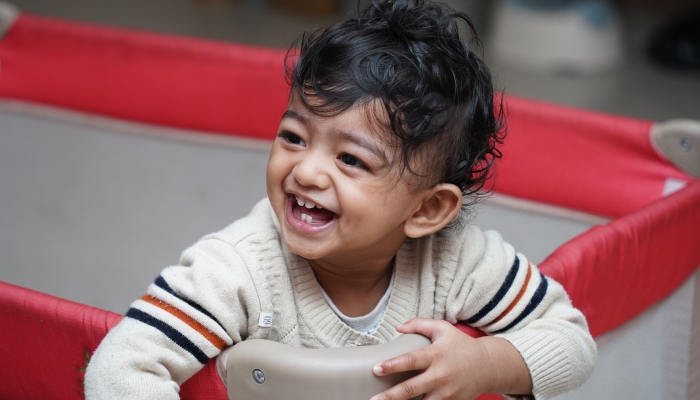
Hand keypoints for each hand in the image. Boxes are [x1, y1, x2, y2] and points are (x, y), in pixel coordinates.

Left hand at [371, 318, 531, 399]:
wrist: (488, 366)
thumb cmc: (461, 345)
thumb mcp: (443, 328)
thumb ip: (419, 324)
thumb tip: (398, 327)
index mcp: (435, 355)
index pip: (410, 360)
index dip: (392, 365)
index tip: (376, 369)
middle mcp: (439, 376)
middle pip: (410, 389)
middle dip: (390, 396)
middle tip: (373, 399)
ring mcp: (445, 393)